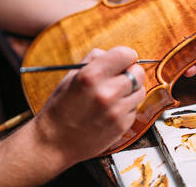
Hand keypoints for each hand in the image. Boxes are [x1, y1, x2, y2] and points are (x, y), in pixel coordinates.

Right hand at [34, 47, 145, 162]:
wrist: (55, 142)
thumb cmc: (60, 108)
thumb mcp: (70, 77)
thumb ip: (93, 60)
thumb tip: (113, 54)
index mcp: (90, 76)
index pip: (125, 54)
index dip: (125, 55)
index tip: (123, 59)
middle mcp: (106, 93)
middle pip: (138, 72)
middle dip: (131, 71)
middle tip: (120, 76)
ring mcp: (116, 111)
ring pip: (140, 90)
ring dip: (131, 89)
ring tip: (114, 94)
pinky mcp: (122, 126)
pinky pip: (135, 108)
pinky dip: (127, 106)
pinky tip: (111, 109)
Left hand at [121, 0, 195, 77]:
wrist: (105, 30)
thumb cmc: (125, 10)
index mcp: (173, 21)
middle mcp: (171, 37)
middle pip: (193, 45)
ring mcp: (161, 52)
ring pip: (181, 60)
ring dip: (190, 65)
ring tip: (190, 69)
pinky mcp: (150, 65)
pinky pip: (163, 72)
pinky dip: (168, 74)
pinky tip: (169, 75)